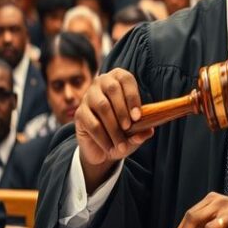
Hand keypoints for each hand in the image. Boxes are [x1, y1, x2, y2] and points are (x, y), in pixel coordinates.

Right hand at [74, 68, 153, 191]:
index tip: (138, 116)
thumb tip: (148, 131)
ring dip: (114, 128)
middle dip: (123, 111)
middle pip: (113, 89)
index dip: (132, 97)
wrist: (105, 148)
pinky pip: (92, 123)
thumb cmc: (124, 131)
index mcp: (118, 79)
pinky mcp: (80, 113)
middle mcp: (101, 83)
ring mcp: (88, 96)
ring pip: (102, 106)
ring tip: (122, 145)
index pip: (126, 80)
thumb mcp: (136, 132)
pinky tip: (111, 148)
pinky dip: (103, 138)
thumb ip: (142, 131)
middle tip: (128, 128)